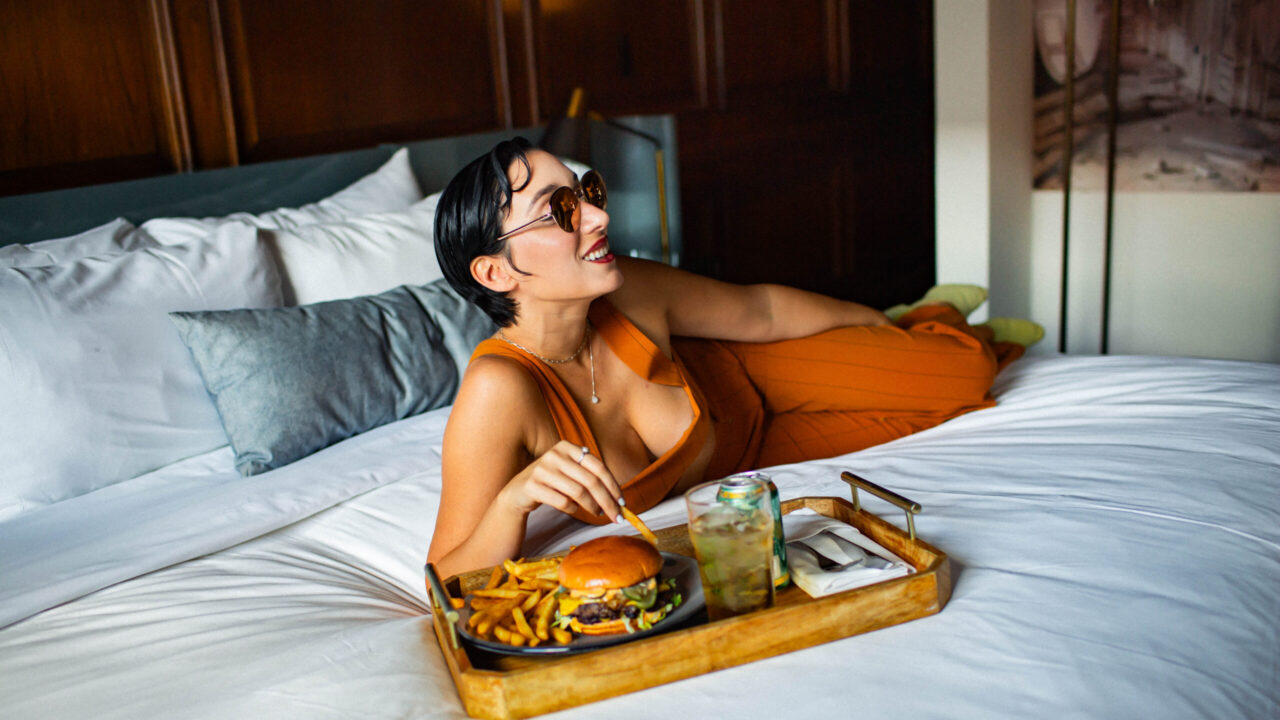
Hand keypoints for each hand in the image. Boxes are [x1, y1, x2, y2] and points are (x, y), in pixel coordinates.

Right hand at [498, 440, 624, 521]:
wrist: (517, 493)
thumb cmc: (550, 484)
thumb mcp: (569, 472)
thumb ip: (589, 476)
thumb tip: (619, 497)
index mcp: (567, 447)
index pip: (598, 466)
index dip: (613, 485)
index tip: (623, 502)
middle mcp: (554, 454)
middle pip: (590, 481)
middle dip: (607, 501)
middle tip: (616, 516)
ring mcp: (542, 469)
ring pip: (578, 492)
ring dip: (593, 506)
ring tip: (598, 513)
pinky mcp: (532, 485)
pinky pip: (562, 501)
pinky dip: (572, 508)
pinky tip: (574, 509)